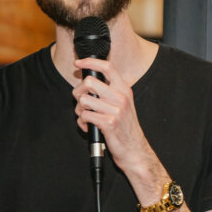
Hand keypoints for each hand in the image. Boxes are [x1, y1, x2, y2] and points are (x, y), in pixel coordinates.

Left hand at [71, 56, 152, 173]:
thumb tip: (88, 83)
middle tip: (81, 102)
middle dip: (78, 92)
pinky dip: (82, 122)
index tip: (78, 63)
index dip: (90, 62)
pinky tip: (88, 127)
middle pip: (89, 82)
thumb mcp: (122, 104)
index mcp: (124, 89)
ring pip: (84, 100)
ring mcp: (116, 110)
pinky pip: (85, 115)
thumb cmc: (125, 128)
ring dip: (79, 110)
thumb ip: (109, 92)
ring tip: (86, 117)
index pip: (107, 67)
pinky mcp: (109, 123)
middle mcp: (121, 97)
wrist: (134, 150)